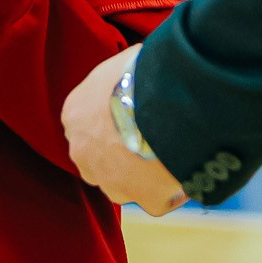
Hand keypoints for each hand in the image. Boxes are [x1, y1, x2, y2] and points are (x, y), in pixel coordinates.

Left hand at [61, 47, 187, 215]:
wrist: (165, 101)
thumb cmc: (143, 73)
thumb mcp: (122, 62)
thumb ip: (120, 75)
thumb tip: (136, 69)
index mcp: (75, 115)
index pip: (88, 126)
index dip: (112, 123)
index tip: (134, 118)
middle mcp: (84, 152)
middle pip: (99, 160)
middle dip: (121, 154)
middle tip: (151, 140)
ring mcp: (112, 180)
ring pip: (123, 184)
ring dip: (143, 174)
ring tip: (171, 155)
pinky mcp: (143, 199)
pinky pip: (157, 200)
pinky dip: (171, 191)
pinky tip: (186, 171)